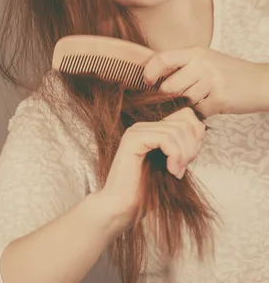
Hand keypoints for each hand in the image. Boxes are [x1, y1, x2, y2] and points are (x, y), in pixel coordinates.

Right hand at [97, 107, 205, 228]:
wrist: (122, 208)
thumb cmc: (147, 193)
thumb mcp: (172, 165)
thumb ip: (183, 146)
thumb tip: (202, 128)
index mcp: (153, 130)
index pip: (186, 115)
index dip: (196, 135)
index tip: (190, 159)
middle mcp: (144, 126)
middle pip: (185, 122)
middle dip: (191, 147)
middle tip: (183, 170)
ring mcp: (137, 131)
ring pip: (177, 131)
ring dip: (183, 155)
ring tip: (176, 173)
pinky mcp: (133, 139)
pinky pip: (165, 138)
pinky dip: (175, 156)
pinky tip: (171, 171)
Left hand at [142, 46, 267, 115]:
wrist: (261, 82)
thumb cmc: (229, 72)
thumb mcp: (205, 60)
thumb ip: (182, 65)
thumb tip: (152, 76)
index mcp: (195, 52)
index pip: (162, 59)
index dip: (149, 72)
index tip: (147, 83)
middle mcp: (201, 64)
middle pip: (169, 86)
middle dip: (171, 96)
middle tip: (183, 95)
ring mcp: (211, 81)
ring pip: (184, 101)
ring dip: (190, 104)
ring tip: (204, 96)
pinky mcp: (219, 98)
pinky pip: (199, 111)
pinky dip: (204, 112)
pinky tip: (214, 103)